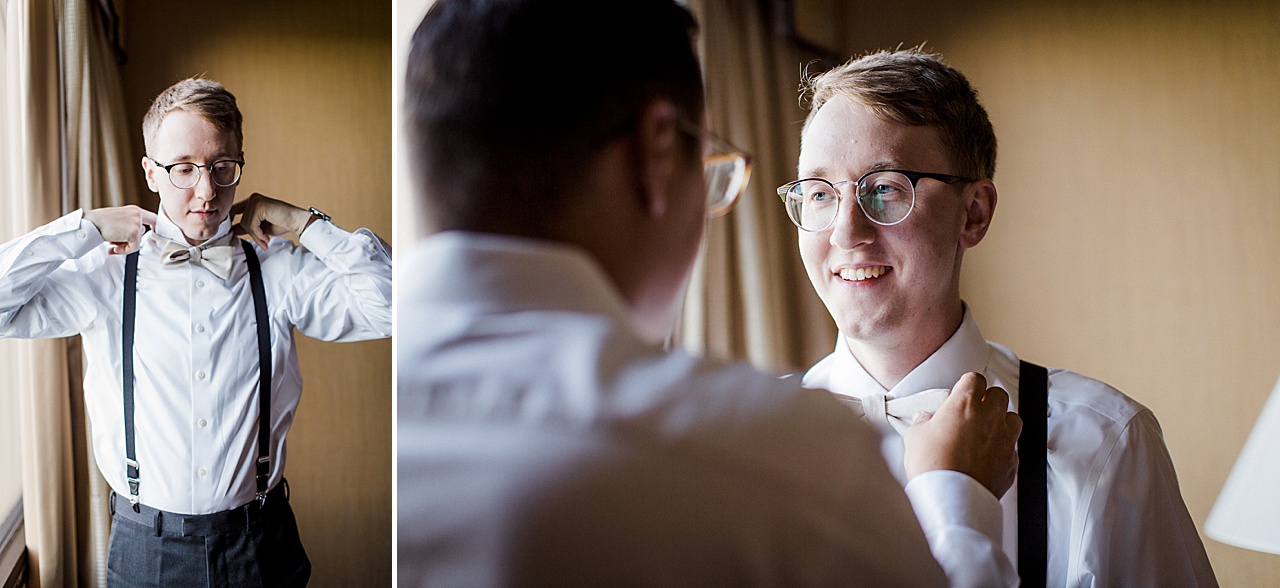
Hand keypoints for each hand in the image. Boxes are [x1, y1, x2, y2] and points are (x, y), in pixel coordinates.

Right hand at [83, 205, 156, 254]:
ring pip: (138, 241)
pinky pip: (134, 248)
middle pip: (146, 231)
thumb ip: (131, 223)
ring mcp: (136, 223)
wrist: (89, 223)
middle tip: (118, 242)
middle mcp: (137, 214)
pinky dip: (123, 251)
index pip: (153, 217)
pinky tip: (113, 248)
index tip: (154, 231)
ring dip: (125, 246)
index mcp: (134, 210)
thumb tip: (142, 231)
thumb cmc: (99, 222)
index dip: (155, 225)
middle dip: (133, 239)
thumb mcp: (119, 219)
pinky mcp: (134, 232)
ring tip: (112, 243)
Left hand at [232, 193, 312, 248]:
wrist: (297, 221)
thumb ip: (248, 227)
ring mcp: (255, 201)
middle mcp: (253, 198)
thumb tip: (232, 230)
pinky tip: (267, 237)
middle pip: (241, 220)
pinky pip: (251, 225)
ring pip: (246, 224)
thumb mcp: (261, 227)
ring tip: (266, 240)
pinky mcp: (259, 206)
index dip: (230, 222)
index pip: (234, 211)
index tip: (232, 233)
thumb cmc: (282, 223)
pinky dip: (258, 234)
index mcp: (252, 201)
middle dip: (251, 234)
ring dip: (256, 236)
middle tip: (262, 242)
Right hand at [903, 372, 1022, 497]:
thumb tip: (925, 419)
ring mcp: (1005, 439)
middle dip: (987, 399)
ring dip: (1001, 420)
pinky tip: (988, 457)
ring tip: (986, 431)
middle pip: (998, 394)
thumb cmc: (931, 465)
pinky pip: (1012, 447)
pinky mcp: (1012, 461)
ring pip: (1013, 418)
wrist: (951, 499)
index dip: (968, 384)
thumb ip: (922, 422)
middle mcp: (990, 417)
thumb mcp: (915, 437)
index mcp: (965, 403)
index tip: (961, 392)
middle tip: (973, 411)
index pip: (975, 378)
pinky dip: (1003, 448)